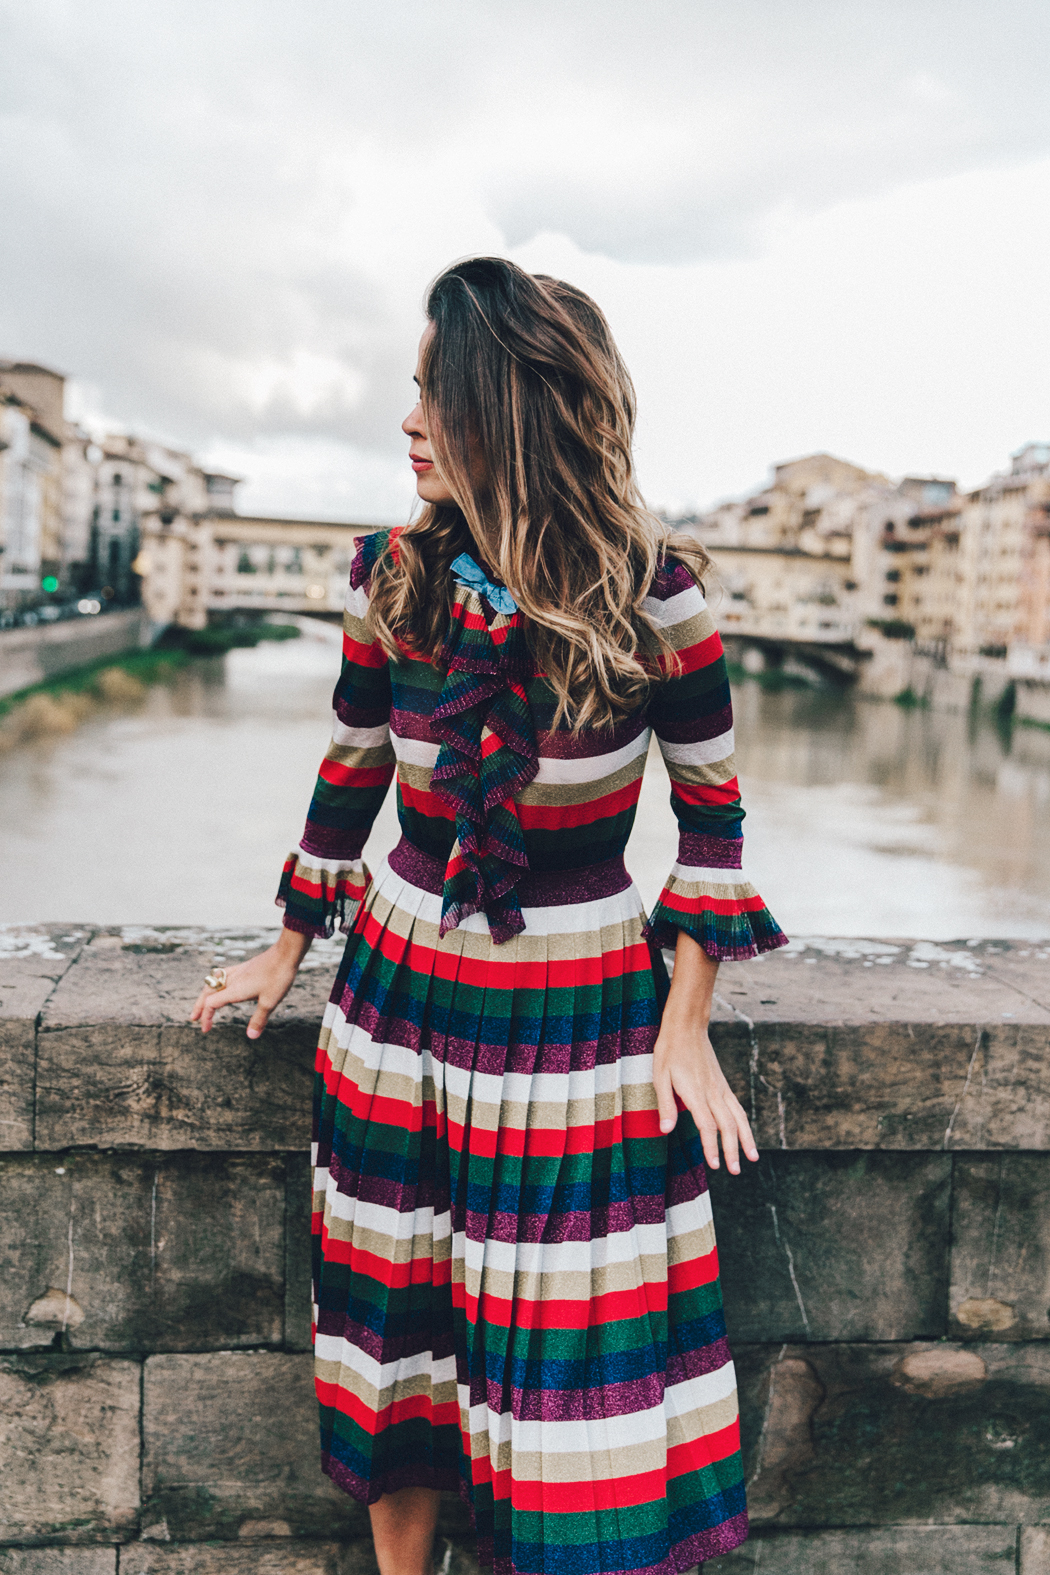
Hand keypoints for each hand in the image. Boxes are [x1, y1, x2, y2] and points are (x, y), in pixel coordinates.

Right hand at [190, 928, 312, 1038]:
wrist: (285, 953)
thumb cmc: (278, 976)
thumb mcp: (270, 1002)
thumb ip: (259, 1019)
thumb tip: (251, 1037)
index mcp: (235, 990)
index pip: (211, 1004)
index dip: (205, 1017)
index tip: (205, 1029)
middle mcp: (232, 979)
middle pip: (207, 992)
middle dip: (199, 1006)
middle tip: (193, 1018)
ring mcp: (238, 971)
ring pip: (213, 982)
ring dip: (205, 994)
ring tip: (203, 1003)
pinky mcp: (244, 967)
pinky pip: (222, 975)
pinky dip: (216, 983)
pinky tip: (222, 985)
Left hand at [652, 1011, 758, 1174]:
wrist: (687, 1026)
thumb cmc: (669, 1051)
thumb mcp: (659, 1076)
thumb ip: (665, 1104)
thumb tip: (666, 1129)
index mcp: (696, 1093)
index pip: (707, 1126)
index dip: (711, 1146)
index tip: (714, 1165)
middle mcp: (712, 1092)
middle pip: (727, 1126)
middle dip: (732, 1150)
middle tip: (734, 1171)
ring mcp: (720, 1088)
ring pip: (738, 1118)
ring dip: (746, 1139)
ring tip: (753, 1158)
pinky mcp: (723, 1084)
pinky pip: (737, 1107)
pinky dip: (744, 1124)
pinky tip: (746, 1135)